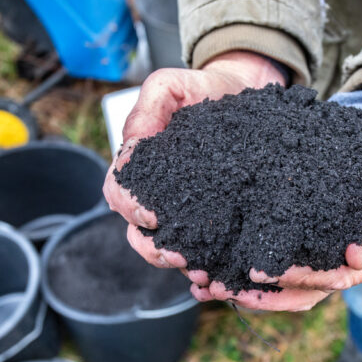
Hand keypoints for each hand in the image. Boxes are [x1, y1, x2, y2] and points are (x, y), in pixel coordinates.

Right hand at [102, 51, 287, 269]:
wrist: (241, 92)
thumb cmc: (202, 88)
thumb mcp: (170, 86)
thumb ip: (146, 109)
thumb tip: (131, 147)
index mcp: (140, 167)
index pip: (119, 194)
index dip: (131, 209)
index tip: (153, 216)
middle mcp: (157, 194)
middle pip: (138, 233)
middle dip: (154, 249)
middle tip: (180, 255)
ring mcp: (184, 209)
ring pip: (168, 248)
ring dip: (180, 264)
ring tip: (204, 271)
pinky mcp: (214, 219)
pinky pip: (204, 249)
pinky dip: (208, 266)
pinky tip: (220, 275)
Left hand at [190, 113, 361, 310]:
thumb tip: (359, 258)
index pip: (335, 278)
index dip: (298, 279)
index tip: (261, 273)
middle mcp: (351, 262)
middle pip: (303, 291)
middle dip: (259, 293)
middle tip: (217, 288)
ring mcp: (328, 251)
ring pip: (285, 281)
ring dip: (244, 286)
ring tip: (204, 283)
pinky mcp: (308, 234)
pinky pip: (276, 254)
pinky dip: (245, 260)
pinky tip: (213, 261)